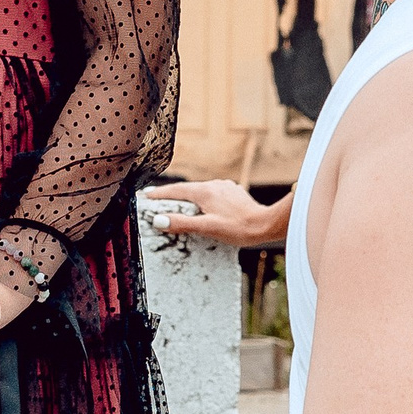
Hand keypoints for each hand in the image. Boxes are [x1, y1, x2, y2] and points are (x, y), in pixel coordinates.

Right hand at [142, 181, 289, 249]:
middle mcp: (214, 185)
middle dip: (172, 195)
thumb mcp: (207, 228)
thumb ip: (182, 223)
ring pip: (201, 191)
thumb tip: (158, 220)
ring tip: (178, 205)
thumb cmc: (238, 228)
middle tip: (157, 200)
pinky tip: (204, 208)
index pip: (176, 190)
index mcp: (205, 191)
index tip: (146, 196)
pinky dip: (203, 200)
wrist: (266, 224)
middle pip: (187, 189)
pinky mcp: (234, 193)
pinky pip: (212, 194)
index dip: (159, 194)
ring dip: (188, 197)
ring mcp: (225, 188)